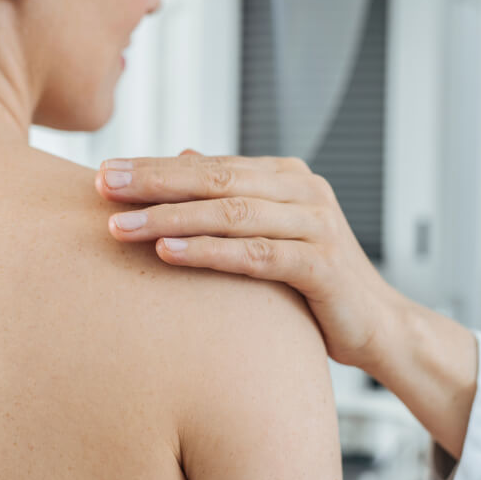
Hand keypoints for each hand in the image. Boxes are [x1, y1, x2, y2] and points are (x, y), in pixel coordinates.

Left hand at [95, 151, 408, 372]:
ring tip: (120, 225)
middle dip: (155, 183)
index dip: (155, 168)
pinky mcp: (323, 265)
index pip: (211, 165)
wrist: (378, 325)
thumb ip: (233, 195)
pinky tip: (166, 253)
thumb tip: (184, 154)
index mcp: (287, 177)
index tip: (104, 172)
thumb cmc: (315, 281)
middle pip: (217, 180)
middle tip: (102, 186)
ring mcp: (317, 225)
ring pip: (232, 215)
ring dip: (171, 219)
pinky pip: (257, 256)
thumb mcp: (272, 231)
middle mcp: (304, 191)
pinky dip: (209, 253)